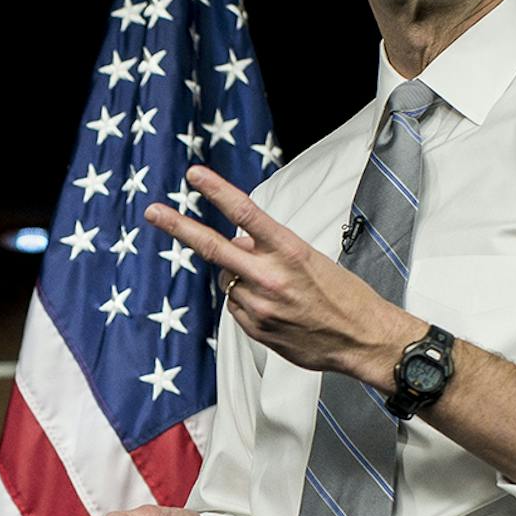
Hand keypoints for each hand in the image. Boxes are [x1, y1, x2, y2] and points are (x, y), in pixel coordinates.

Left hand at [143, 166, 423, 384]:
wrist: (363, 340)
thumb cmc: (344, 295)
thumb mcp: (311, 259)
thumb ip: (268, 249)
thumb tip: (235, 242)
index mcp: (290, 251)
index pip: (246, 213)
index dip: (217, 191)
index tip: (194, 175)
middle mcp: (270, 277)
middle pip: (214, 247)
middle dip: (178, 227)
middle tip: (153, 211)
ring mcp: (260, 306)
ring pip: (228, 282)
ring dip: (240, 279)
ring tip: (278, 292)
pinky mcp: (256, 329)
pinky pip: (236, 308)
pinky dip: (247, 304)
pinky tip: (276, 310)